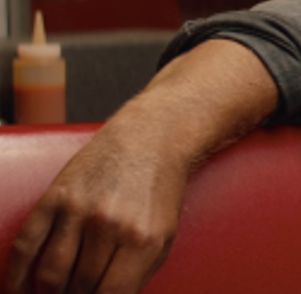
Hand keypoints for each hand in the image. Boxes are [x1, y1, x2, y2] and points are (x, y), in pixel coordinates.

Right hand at [6, 115, 186, 293]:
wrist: (150, 140)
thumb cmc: (158, 191)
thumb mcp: (164, 236)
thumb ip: (138, 273)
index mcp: (143, 240)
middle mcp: (109, 226)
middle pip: (79, 286)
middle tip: (77, 293)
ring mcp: (79, 211)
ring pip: (50, 274)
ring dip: (48, 291)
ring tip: (54, 293)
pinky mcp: (55, 197)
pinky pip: (26, 245)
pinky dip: (18, 274)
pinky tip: (20, 289)